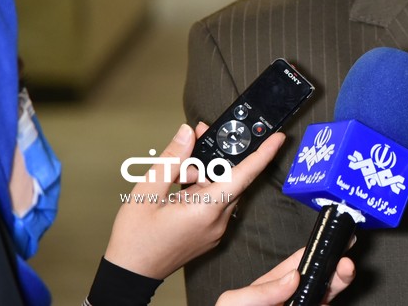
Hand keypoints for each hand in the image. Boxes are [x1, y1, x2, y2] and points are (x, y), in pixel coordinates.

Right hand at [104, 122, 284, 278]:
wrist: (129, 274)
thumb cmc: (135, 239)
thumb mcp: (146, 191)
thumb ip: (172, 159)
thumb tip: (188, 133)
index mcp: (206, 210)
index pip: (244, 175)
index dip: (263, 154)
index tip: (278, 138)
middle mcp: (218, 221)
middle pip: (229, 178)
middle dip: (213, 159)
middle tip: (192, 144)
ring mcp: (215, 230)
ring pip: (221, 190)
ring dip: (203, 176)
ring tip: (176, 176)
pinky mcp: (210, 234)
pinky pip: (215, 203)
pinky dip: (202, 190)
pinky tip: (180, 190)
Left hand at [215, 248, 354, 305]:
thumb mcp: (236, 302)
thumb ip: (261, 290)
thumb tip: (294, 277)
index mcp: (276, 284)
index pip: (302, 260)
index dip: (320, 248)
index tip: (335, 238)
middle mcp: (294, 296)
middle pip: (322, 276)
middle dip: (336, 265)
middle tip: (346, 260)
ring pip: (328, 293)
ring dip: (340, 281)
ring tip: (347, 271)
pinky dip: (333, 300)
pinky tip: (332, 297)